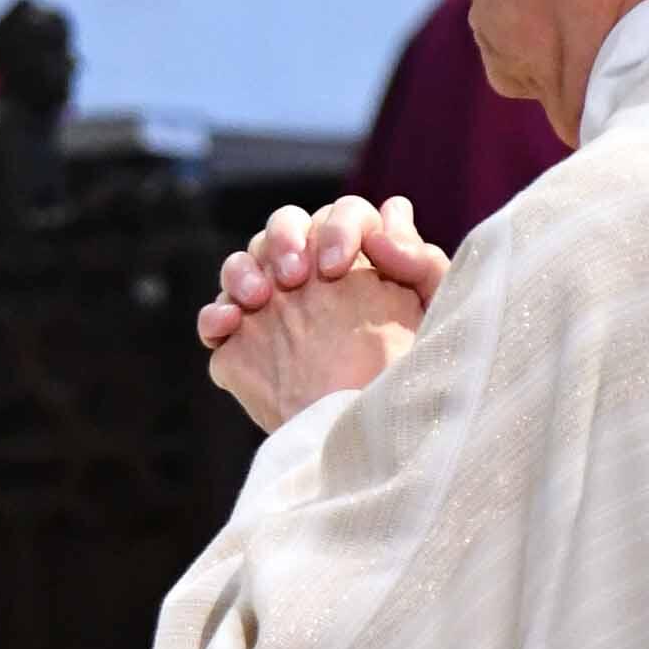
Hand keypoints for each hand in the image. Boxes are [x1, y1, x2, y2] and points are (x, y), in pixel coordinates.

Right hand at [199, 199, 444, 432]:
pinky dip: (215, 315)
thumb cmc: (408, 371)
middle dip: (284, 241)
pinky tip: (227, 325)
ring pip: (243, 262)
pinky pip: (214, 317)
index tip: (338, 266)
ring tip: (258, 299)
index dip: (337, 229)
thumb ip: (424, 263)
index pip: (342, 214)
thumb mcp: (434, 313)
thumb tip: (385, 231)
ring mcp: (271, 306)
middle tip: (294, 278)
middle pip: (284, 225)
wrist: (369, 434)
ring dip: (243, 271)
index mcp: (360, 257)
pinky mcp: (240, 342)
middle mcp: (312, 273)